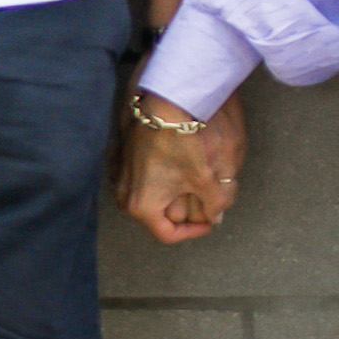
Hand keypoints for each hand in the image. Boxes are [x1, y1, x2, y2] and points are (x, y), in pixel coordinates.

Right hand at [116, 101, 241, 246]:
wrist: (162, 104)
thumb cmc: (180, 142)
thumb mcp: (204, 177)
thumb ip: (214, 203)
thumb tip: (216, 216)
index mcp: (142, 207)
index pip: (168, 234)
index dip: (193, 231)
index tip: (209, 221)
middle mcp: (125, 195)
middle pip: (156, 217)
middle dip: (181, 214)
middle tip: (203, 205)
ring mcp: (121, 176)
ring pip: (149, 197)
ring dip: (171, 196)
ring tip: (193, 186)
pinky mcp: (123, 158)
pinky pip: (141, 178)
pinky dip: (159, 179)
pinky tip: (175, 168)